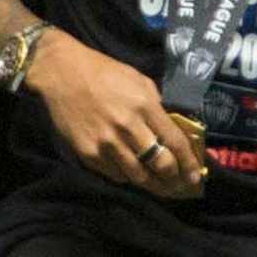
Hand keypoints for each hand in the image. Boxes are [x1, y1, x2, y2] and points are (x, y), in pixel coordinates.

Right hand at [30, 28, 208, 199]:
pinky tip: (130, 172)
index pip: (175, 142)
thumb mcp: (137, 79)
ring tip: (158, 184)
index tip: (195, 176)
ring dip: (152, 183)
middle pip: (160, 164)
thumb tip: (173, 128)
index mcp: (144, 105)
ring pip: (138, 176)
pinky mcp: (88, 153)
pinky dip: (126, 176)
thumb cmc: (102, 72)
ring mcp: (106, 143)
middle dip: (174, 178)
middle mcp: (127, 127)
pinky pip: (115, 175)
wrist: (60, 72)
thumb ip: (156, 104)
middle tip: (178, 184)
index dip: (189, 163)